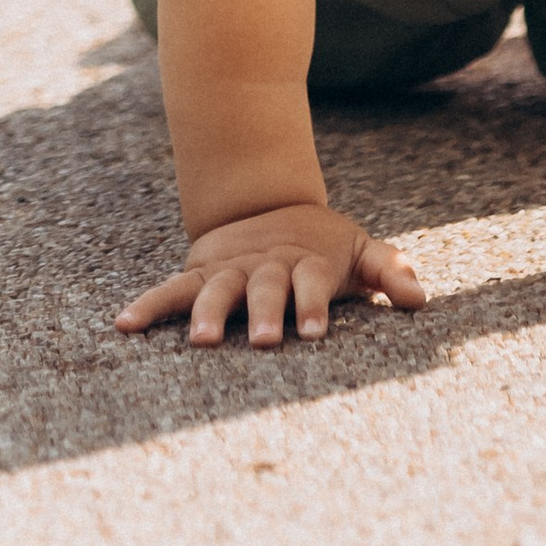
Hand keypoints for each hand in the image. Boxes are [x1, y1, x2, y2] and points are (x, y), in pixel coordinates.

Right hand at [115, 203, 426, 347]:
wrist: (271, 204)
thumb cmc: (324, 246)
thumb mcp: (361, 251)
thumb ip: (389, 272)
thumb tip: (421, 298)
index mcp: (306, 264)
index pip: (312, 286)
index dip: (312, 307)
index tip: (313, 333)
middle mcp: (267, 266)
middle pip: (264, 288)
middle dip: (263, 313)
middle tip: (263, 340)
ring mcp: (230, 269)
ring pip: (216, 289)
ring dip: (208, 313)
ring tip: (201, 341)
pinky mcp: (201, 272)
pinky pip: (171, 290)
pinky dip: (148, 305)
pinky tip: (124, 325)